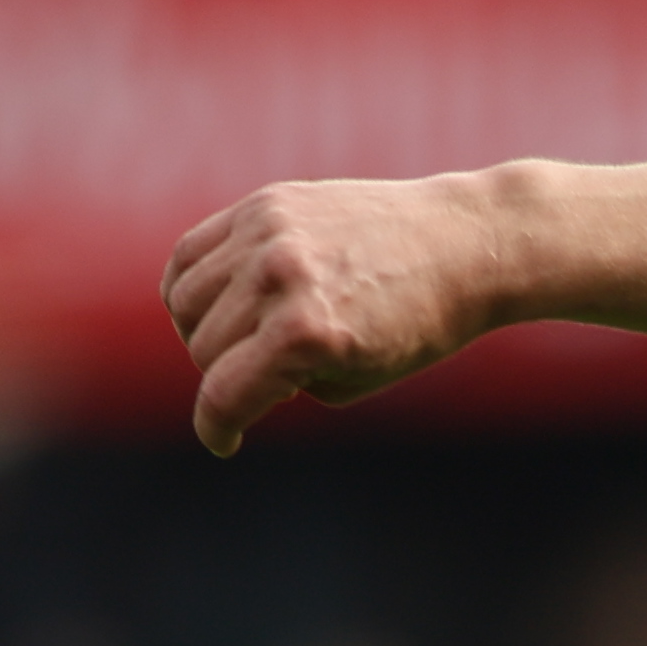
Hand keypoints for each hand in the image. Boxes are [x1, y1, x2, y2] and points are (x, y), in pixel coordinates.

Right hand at [162, 175, 497, 457]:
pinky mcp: (264, 204)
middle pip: (203, 349)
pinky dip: (192, 285)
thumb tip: (230, 379)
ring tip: (247, 341)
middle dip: (226, 377)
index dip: (217, 428)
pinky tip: (223, 303)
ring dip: (204, 333)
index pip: (225, 395)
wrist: (462, 244)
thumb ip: (287, 384)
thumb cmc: (419, 325)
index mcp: (308, 333)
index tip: (224, 440)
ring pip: (184, 300)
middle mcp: (279, 279)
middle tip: (270, 379)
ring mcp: (267, 234)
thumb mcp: (359, 378)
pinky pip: (190, 253)